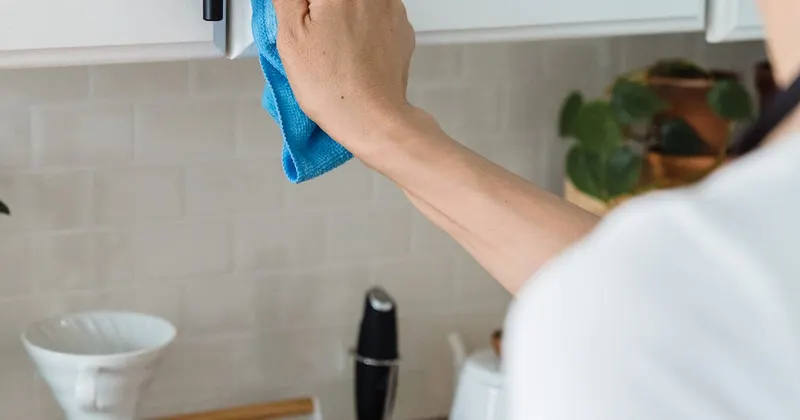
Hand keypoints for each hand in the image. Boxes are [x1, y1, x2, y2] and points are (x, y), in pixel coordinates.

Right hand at [273, 0, 415, 144]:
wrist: (372, 119)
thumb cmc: (332, 86)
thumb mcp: (291, 35)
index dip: (302, 9)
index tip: (301, 19)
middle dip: (320, 11)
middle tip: (316, 35)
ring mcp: (392, 8)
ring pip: (356, 3)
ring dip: (342, 15)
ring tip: (334, 47)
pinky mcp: (402, 27)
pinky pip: (375, 15)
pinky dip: (363, 27)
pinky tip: (353, 52)